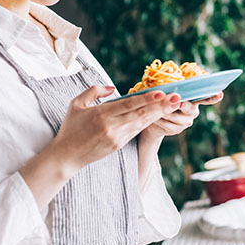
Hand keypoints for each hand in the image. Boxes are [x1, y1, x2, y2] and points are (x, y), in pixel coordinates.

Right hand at [52, 85, 181, 171]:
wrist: (66, 156)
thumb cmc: (70, 128)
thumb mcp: (76, 104)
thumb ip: (94, 91)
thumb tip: (113, 88)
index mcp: (101, 114)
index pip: (128, 104)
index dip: (146, 99)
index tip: (161, 93)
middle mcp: (111, 126)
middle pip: (140, 114)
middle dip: (160, 106)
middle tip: (177, 98)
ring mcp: (116, 137)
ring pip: (141, 123)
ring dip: (158, 113)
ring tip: (173, 105)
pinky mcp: (119, 145)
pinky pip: (136, 130)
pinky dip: (148, 122)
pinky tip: (159, 114)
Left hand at [142, 92, 223, 139]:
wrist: (151, 118)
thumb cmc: (160, 100)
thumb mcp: (165, 91)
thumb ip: (170, 88)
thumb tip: (168, 83)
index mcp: (193, 98)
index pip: (206, 97)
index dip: (213, 96)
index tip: (220, 93)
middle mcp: (193, 110)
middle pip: (190, 109)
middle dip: (184, 106)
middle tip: (179, 103)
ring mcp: (186, 121)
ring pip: (177, 118)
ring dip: (165, 113)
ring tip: (154, 108)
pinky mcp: (176, 130)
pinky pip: (168, 125)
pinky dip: (159, 121)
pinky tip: (153, 118)